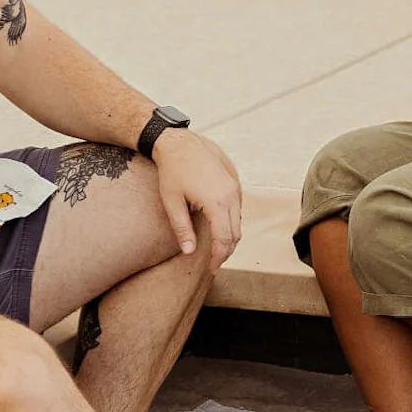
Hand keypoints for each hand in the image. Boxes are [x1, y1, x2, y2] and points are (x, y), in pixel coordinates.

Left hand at [151, 127, 242, 264]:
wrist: (180, 142)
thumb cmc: (172, 171)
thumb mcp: (172, 202)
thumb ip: (182, 229)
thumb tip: (189, 252)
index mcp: (217, 202)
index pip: (224, 239)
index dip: (219, 258)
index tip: (211, 269)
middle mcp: (231, 195)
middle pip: (236, 233)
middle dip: (226, 251)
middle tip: (214, 264)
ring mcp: (235, 187)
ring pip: (239, 221)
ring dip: (230, 236)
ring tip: (216, 248)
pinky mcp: (234, 181)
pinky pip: (237, 207)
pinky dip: (231, 221)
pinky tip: (218, 226)